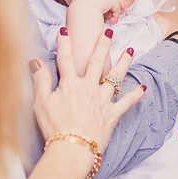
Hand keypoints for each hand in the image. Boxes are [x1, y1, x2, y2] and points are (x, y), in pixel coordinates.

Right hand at [31, 27, 145, 153]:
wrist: (72, 148)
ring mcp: (102, 100)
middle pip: (97, 62)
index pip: (66, 59)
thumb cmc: (54, 127)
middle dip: (102, 45)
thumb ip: (40, 79)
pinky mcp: (112, 115)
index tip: (64, 30)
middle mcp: (89, 88)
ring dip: (123, 63)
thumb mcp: (41, 102)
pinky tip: (143, 88)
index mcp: (70, 84)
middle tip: (108, 32)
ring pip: (115, 78)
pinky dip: (135, 96)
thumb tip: (34, 61)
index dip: (64, 44)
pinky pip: (126, 103)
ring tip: (130, 51)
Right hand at [73, 0, 125, 24]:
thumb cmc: (80, 9)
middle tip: (123, 8)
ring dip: (116, 12)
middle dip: (120, 2)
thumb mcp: (87, 3)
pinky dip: (115, 16)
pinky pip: (116, 8)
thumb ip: (96, 2)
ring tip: (113, 19)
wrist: (80, 9)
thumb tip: (103, 8)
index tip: (115, 3)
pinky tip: (112, 21)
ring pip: (116, 1)